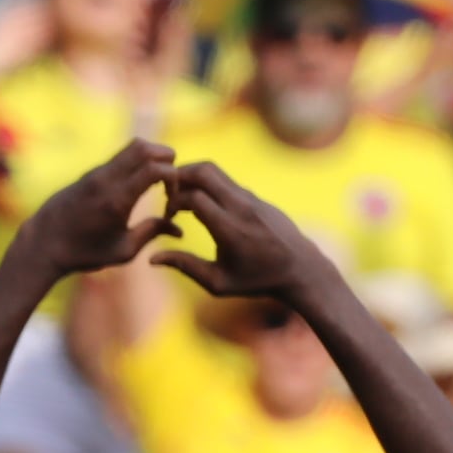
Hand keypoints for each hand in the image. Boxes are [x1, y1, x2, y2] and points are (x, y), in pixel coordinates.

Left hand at [10, 140, 179, 279]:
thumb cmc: (84, 253)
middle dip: (167, 158)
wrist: (43, 243)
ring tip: (159, 179)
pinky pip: (122, 156)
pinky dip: (139, 161)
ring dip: (153, 156)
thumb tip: (179, 229)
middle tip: (172, 181)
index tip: (173, 196)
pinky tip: (141, 183)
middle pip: (145, 147)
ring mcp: (98, 172)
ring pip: (133, 146)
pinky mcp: (92, 172)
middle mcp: (107, 179)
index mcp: (117, 199)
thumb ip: (151, 233)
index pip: (154, 168)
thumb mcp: (123, 251)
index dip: (173, 177)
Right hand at [147, 158, 342, 306]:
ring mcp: (250, 198)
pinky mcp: (255, 196)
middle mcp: (240, 207)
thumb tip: (152, 258)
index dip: (173, 201)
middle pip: (203, 170)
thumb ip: (185, 267)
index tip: (168, 216)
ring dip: (193, 176)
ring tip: (182, 196)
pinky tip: (203, 203)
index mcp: (229, 229)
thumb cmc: (257, 281)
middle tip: (169, 193)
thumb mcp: (218, 283)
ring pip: (215, 169)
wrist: (300, 269)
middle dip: (179, 176)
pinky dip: (208, 184)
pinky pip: (227, 180)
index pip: (193, 197)